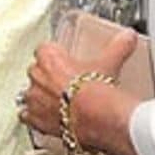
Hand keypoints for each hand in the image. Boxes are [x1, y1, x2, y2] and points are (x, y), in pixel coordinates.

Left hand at [20, 29, 135, 137]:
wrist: (94, 118)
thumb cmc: (97, 89)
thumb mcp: (109, 62)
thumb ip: (118, 46)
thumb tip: (127, 36)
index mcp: (48, 57)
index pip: (45, 50)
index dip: (55, 56)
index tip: (65, 62)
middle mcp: (36, 75)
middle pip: (37, 71)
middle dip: (49, 77)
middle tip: (67, 84)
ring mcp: (33, 98)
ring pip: (31, 93)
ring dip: (41, 97)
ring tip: (60, 102)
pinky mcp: (33, 118)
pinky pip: (27, 115)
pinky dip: (35, 117)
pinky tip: (48, 118)